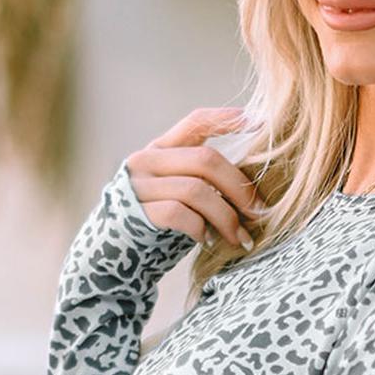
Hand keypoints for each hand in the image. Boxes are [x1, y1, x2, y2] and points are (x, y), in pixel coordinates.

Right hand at [124, 105, 261, 250]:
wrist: (113, 255)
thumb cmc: (156, 223)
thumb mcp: (175, 191)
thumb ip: (200, 178)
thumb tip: (253, 186)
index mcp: (160, 149)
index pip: (195, 122)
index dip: (227, 119)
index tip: (261, 123)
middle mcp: (147, 161)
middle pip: (205, 160)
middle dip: (239, 187)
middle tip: (260, 212)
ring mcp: (140, 186)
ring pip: (197, 190)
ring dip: (227, 217)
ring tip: (241, 238)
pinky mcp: (137, 213)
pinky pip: (180, 214)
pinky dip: (201, 228)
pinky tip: (209, 241)